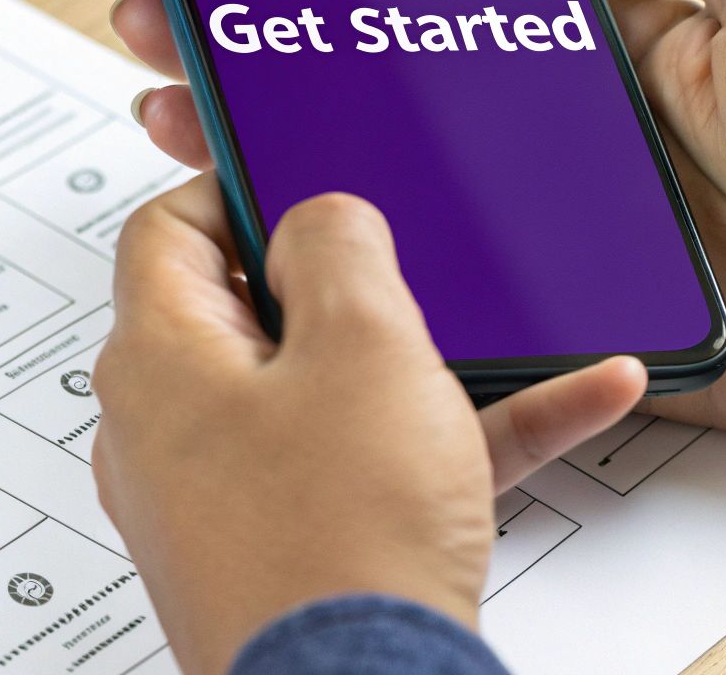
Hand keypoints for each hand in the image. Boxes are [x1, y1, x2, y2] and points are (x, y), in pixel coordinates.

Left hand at [95, 175, 644, 674]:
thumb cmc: (336, 546)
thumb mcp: (363, 345)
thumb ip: (337, 246)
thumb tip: (320, 217)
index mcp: (156, 359)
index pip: (166, 229)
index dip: (239, 186)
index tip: (304, 177)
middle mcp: (169, 429)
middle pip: (251, 312)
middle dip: (346, 284)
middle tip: (407, 265)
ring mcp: (224, 497)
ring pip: (328, 394)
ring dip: (426, 361)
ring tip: (508, 333)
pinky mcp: (284, 549)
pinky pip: (369, 464)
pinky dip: (453, 432)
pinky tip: (569, 402)